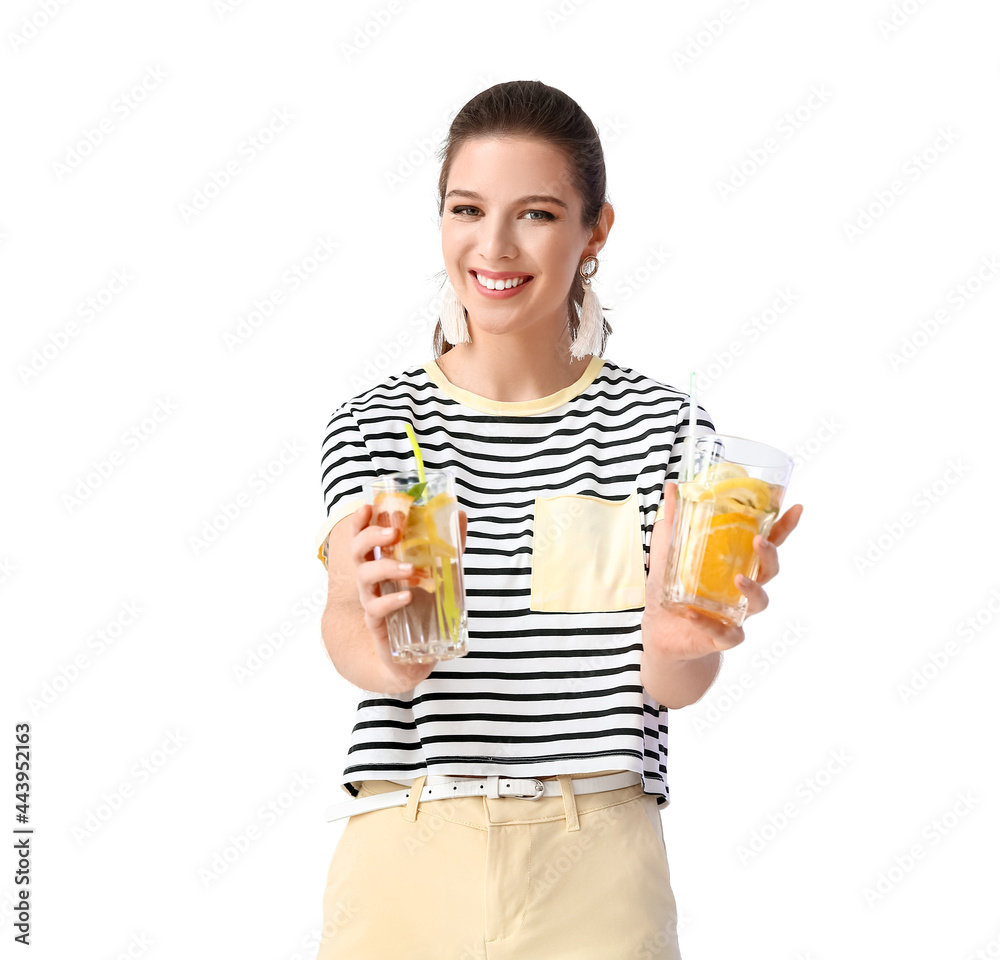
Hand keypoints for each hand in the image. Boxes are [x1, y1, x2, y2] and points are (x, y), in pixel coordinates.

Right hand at [348, 504, 467, 690]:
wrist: (413, 654)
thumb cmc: (421, 605)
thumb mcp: (438, 569)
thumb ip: (448, 543)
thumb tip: (459, 514)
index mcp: (381, 561)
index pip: (363, 535)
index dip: (361, 521)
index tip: (368, 506)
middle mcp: (371, 579)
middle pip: (357, 551)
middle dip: (372, 537)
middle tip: (395, 532)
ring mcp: (372, 600)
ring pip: (364, 577)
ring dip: (386, 567)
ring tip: (410, 568)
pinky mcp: (377, 623)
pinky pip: (376, 609)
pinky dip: (391, 600)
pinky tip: (407, 596)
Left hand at [642, 481, 802, 659]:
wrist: (661, 631)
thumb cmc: (672, 587)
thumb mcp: (669, 549)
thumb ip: (673, 520)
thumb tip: (671, 486)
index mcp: (736, 562)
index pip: (767, 542)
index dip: (783, 527)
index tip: (794, 507)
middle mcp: (742, 587)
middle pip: (769, 570)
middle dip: (770, 554)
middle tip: (759, 540)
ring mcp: (736, 613)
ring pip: (759, 602)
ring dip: (752, 589)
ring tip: (738, 579)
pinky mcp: (721, 636)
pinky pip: (726, 634)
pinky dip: (708, 623)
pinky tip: (692, 613)